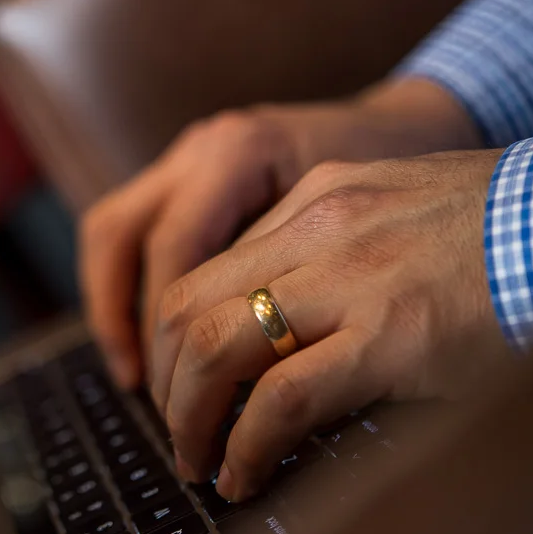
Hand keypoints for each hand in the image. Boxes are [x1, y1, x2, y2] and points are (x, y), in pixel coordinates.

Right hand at [79, 80, 480, 388]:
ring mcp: (190, 156)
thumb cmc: (411, 197)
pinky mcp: (192, 176)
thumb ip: (298, 293)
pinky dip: (135, 287)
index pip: (173, 249)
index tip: (186, 400)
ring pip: (113, 228)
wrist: (419, 133)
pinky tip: (164, 339)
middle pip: (116, 232)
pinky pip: (138, 231)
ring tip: (137, 374)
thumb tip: (256, 390)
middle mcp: (204, 148)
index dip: (170, 331)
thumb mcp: (364, 239)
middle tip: (144, 389)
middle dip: (118, 318)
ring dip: (113, 303)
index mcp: (241, 154)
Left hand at [150, 150, 509, 501]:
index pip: (202, 271)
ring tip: (198, 458)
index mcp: (312, 201)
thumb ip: (323, 249)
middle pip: (186, 308)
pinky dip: (248, 444)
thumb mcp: (387, 210)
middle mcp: (315, 230)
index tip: (174, 381)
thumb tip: (271, 319)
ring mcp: (350, 281)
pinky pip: (284, 398)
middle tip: (176, 428)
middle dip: (164, 381)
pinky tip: (247, 471)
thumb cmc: (492, 225)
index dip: (172, 338)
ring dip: (189, 416)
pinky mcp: (392, 337)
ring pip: (214, 348)